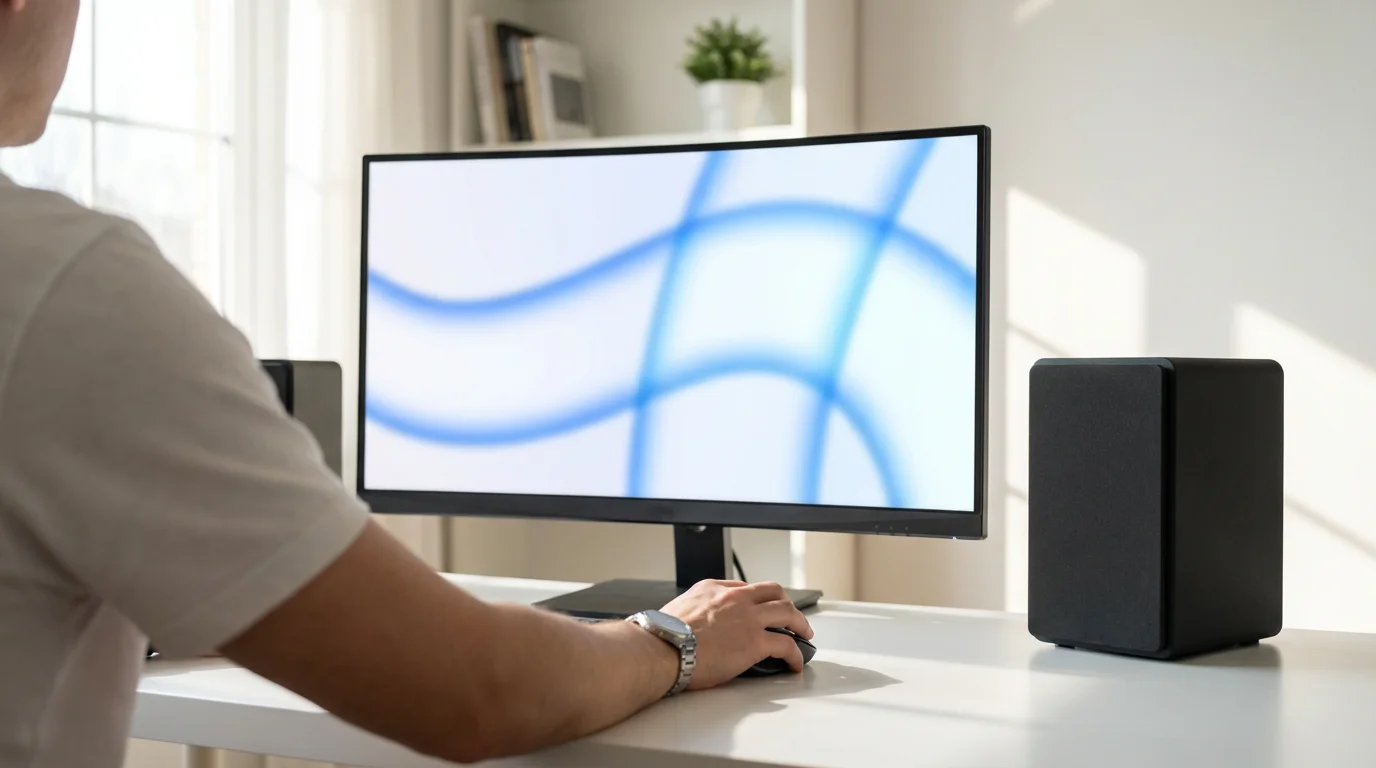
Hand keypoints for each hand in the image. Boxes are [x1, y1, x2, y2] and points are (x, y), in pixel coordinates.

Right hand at [660, 580, 813, 689]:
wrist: (661, 647)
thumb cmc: (662, 634)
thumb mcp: (678, 608)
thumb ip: (694, 610)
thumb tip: (695, 625)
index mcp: (714, 588)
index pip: (745, 587)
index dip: (757, 599)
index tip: (761, 608)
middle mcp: (735, 598)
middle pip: (773, 591)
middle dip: (786, 603)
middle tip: (791, 615)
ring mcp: (748, 619)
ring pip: (787, 612)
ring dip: (800, 623)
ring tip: (804, 634)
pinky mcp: (755, 643)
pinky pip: (786, 645)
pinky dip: (796, 655)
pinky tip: (795, 663)